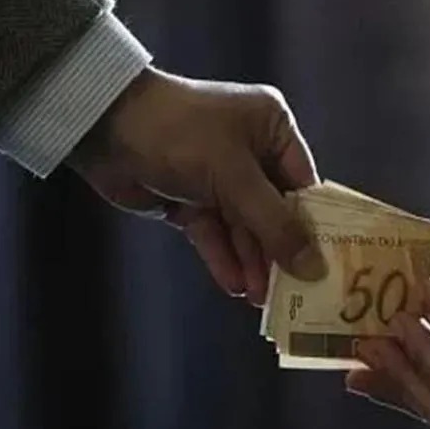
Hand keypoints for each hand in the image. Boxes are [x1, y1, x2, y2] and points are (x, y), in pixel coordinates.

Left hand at [67, 66, 326, 304]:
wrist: (102, 128)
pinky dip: (223, 258)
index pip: (304, 185)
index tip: (327, 266)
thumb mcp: (235, 177)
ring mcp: (219, 177)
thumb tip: (314, 266)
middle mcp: (251, 150)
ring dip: (251, 261)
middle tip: (293, 293)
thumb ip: (275, 224)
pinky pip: (215, 232)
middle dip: (278, 251)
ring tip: (261, 300)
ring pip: (244, 227)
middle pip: (275, 211)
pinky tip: (234, 286)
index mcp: (272, 128)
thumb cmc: (181, 135)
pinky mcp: (190, 199)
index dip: (314, 226)